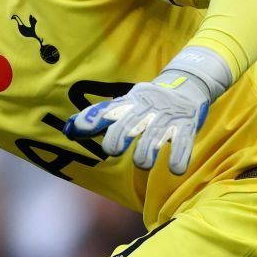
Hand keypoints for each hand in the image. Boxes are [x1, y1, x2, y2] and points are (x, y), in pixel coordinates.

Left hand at [63, 48, 232, 174]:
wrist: (189, 86)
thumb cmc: (148, 103)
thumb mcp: (124, 105)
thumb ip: (97, 118)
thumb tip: (67, 129)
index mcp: (129, 105)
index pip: (106, 112)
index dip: (90, 121)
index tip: (75, 131)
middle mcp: (146, 111)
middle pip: (128, 124)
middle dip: (118, 138)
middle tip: (115, 150)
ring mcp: (167, 119)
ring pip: (152, 139)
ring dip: (145, 154)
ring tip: (143, 163)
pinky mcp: (186, 127)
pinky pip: (182, 144)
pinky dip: (178, 158)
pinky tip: (174, 169)